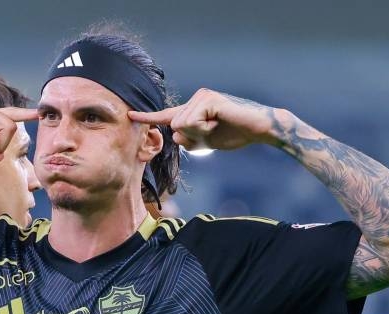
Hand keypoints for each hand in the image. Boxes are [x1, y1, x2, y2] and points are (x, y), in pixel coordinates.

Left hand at [129, 89, 279, 151]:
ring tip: (218, 126)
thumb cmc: (234, 134)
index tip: (129, 115)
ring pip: (181, 125)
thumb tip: (175, 132)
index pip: (167, 116)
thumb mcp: (205, 142)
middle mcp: (195, 99)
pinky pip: (192, 122)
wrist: (258, 129)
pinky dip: (205, 129)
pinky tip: (219, 122)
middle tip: (214, 133)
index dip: (148, 117)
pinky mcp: (209, 98)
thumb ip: (188, 139)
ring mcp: (202, 96)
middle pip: (175, 127)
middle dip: (193, 138)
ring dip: (200, 134)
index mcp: (192, 110)